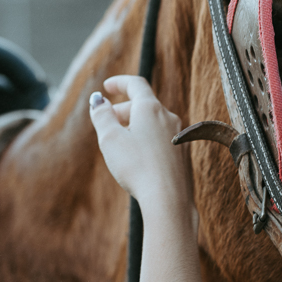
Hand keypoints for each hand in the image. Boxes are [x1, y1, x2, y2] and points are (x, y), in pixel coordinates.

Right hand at [90, 76, 190, 210]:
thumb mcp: (109, 139)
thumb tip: (98, 100)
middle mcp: (169, 118)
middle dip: (123, 110)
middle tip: (107, 123)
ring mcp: (180, 136)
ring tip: (122, 143)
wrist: (168, 199)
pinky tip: (140, 159)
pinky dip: (148, 140)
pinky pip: (163, 139)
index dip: (120, 82)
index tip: (107, 86)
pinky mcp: (184, 155)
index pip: (136, 84)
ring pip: (154, 123)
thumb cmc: (137, 167)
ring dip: (136, 126)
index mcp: (151, 108)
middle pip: (144, 105)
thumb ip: (101, 115)